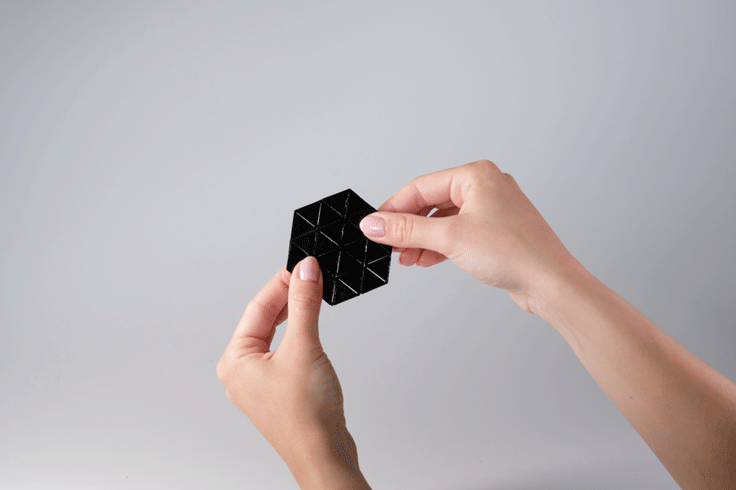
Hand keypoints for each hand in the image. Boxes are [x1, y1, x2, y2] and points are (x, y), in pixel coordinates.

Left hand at [216, 257, 368, 488]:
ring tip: (311, 295)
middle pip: (263, 319)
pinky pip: (283, 351)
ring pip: (273, 335)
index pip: (258, 307)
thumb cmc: (306, 416)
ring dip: (293, 315)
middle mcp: (241, 372)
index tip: (303, 265)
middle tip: (310, 276)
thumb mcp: (304, 348)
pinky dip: (297, 335)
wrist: (323, 455)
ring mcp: (259, 383)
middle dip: (287, 296)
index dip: (282, 281)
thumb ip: (304, 304)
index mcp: (235, 361)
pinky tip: (309, 328)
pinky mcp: (278, 390)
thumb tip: (304, 271)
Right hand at [358, 160, 582, 313]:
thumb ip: (407, 230)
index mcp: (476, 175)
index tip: (373, 226)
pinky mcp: (496, 231)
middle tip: (387, 245)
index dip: (393, 208)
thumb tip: (374, 224)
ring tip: (405, 258)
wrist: (551, 283)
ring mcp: (492, 209)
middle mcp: (486, 186)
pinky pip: (458, 232)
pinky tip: (426, 260)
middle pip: (431, 202)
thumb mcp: (449, 238)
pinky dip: (440, 246)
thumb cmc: (516, 253)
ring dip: (422, 239)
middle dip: (408, 227)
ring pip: (444, 220)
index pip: (420, 186)